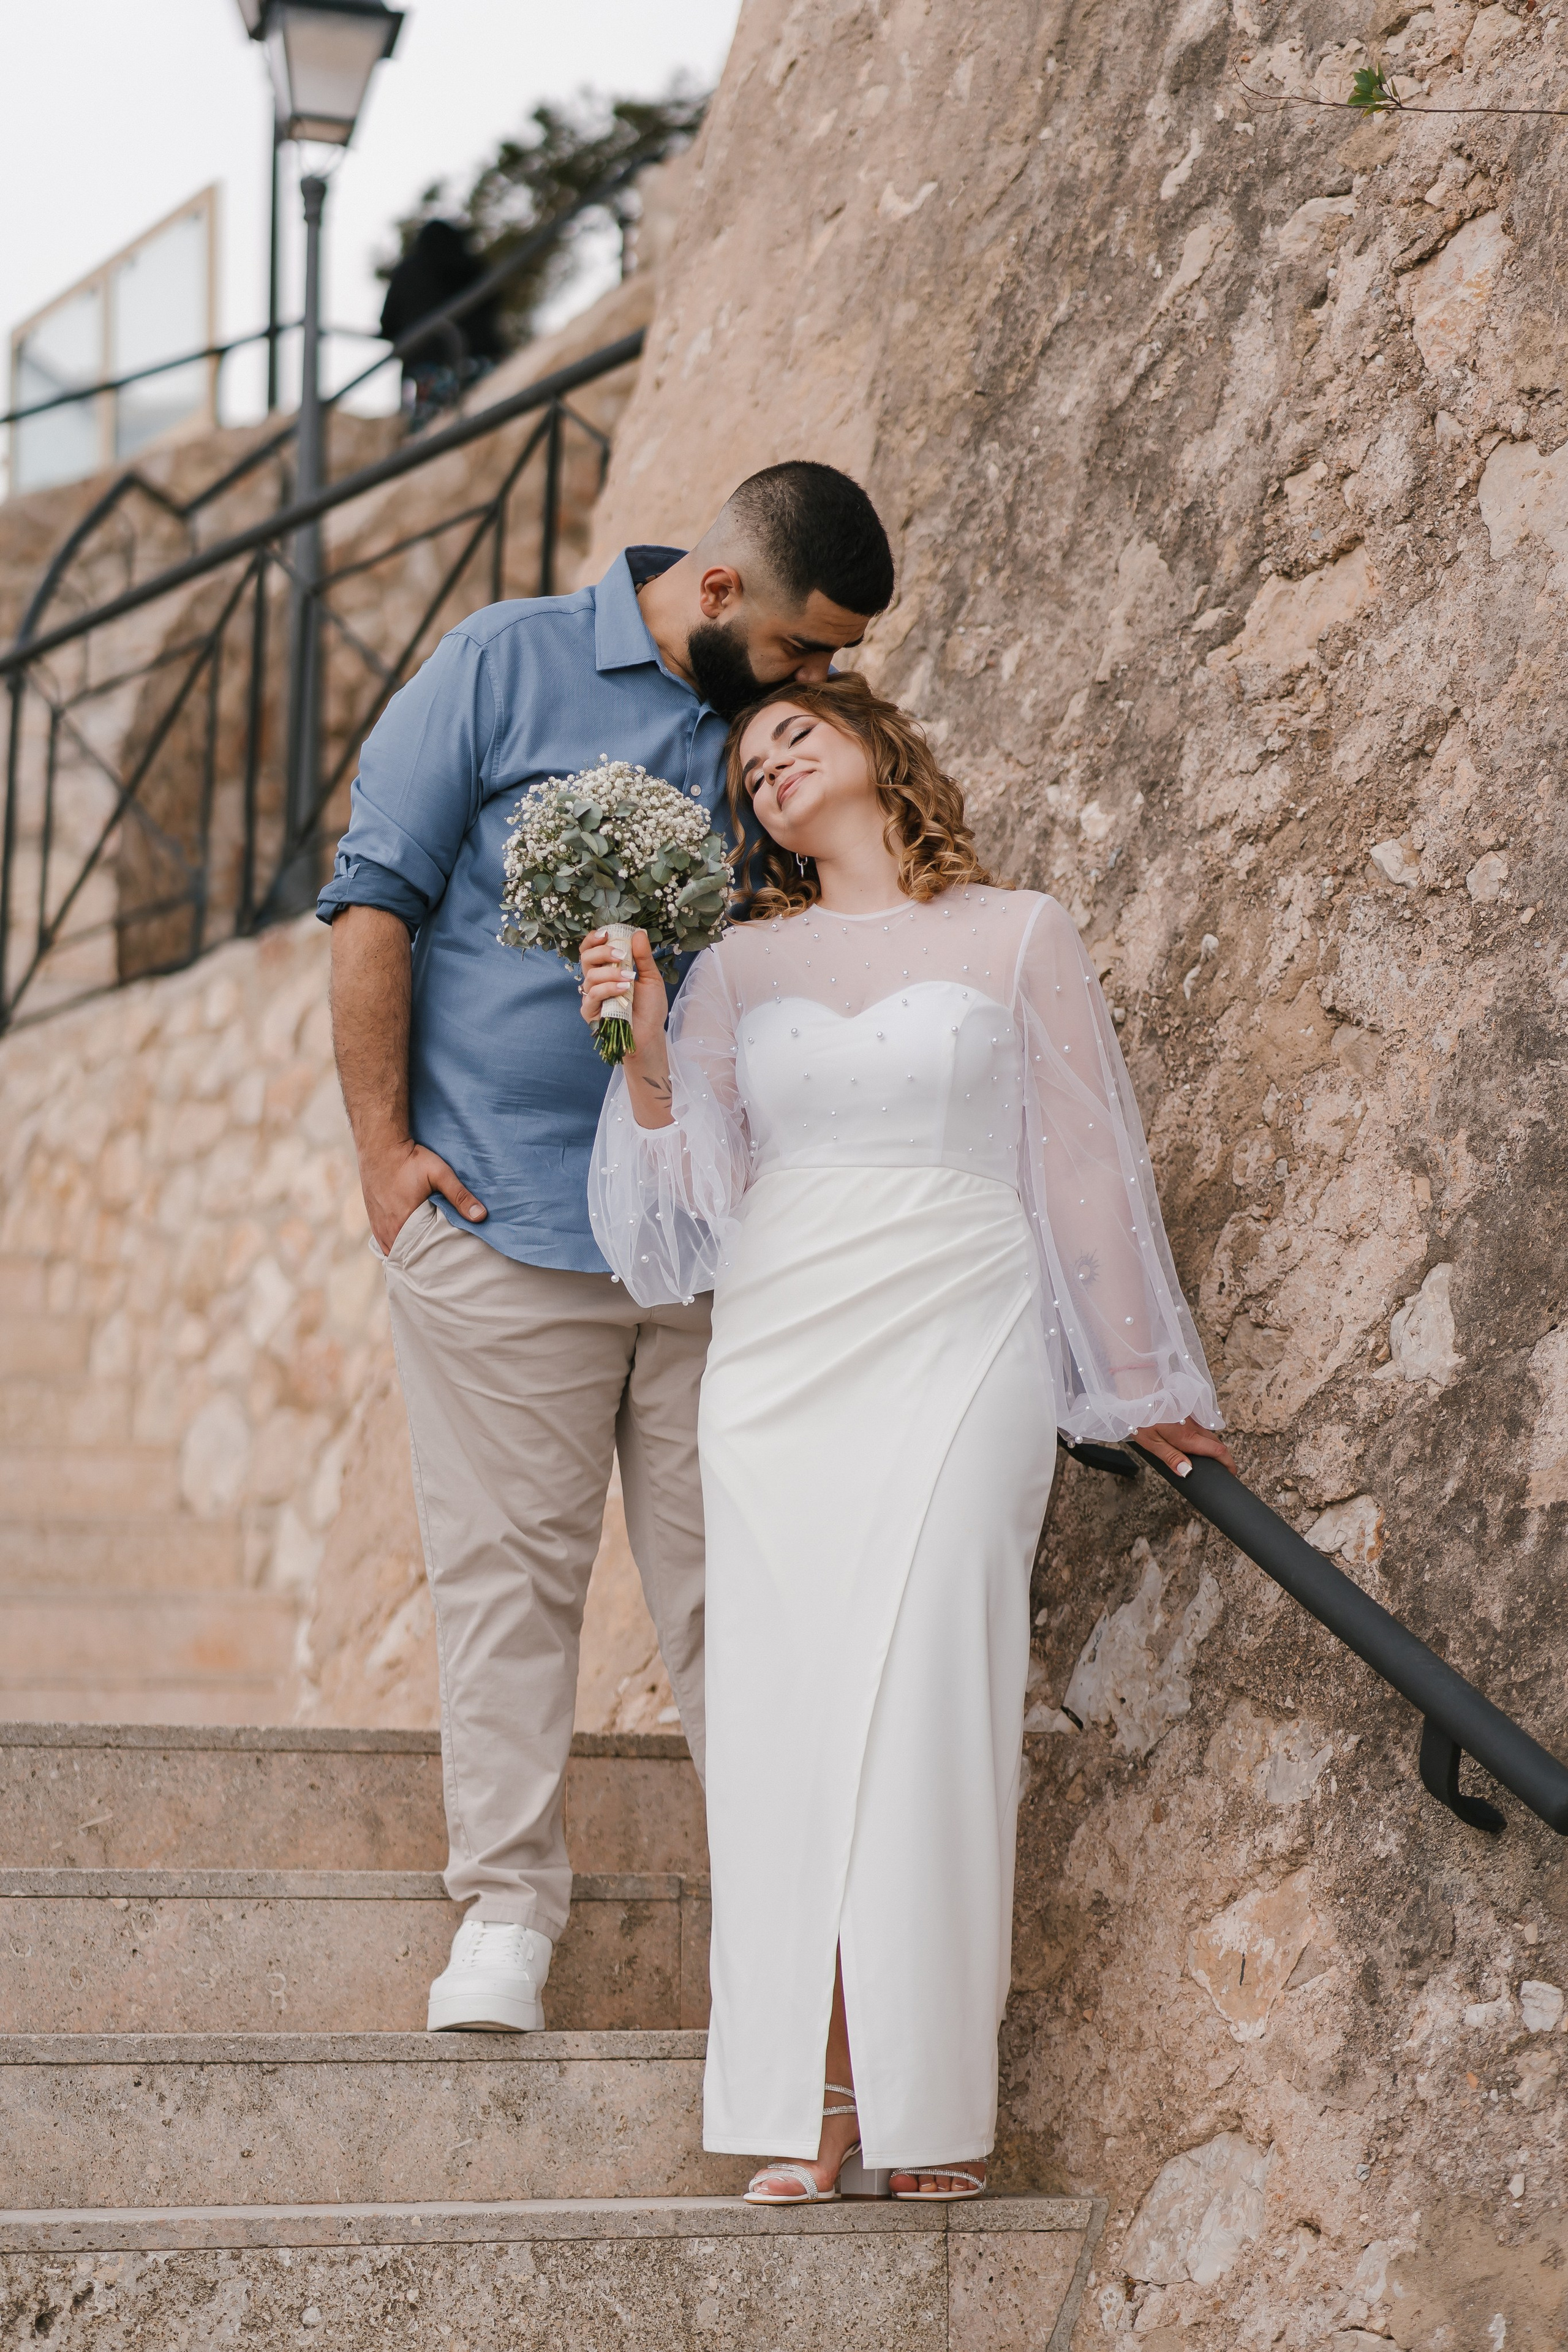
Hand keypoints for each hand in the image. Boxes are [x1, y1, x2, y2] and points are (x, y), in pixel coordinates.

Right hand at [359, 1135, 485, 1254]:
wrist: (381, 1145)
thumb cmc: (410, 1158)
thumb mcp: (440, 1174)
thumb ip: (460, 1195)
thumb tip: (481, 1216)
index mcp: (403, 1223)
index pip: (422, 1255)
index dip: (435, 1259)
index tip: (449, 1259)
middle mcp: (387, 1230)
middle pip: (408, 1256)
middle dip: (424, 1259)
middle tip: (441, 1260)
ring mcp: (377, 1226)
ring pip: (395, 1251)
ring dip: (409, 1253)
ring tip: (427, 1253)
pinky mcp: (373, 1220)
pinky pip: (384, 1244)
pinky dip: (397, 1246)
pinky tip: (410, 1243)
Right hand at [578, 928, 669, 1061]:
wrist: (650, 1033)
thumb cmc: (650, 1007)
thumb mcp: (651, 977)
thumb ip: (643, 957)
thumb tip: (638, 934)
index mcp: (608, 968)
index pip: (592, 949)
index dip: (594, 939)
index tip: (607, 933)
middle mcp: (597, 980)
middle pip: (586, 957)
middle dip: (603, 951)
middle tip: (621, 954)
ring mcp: (592, 995)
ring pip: (590, 975)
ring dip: (610, 973)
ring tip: (630, 978)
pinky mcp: (590, 1011)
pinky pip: (592, 994)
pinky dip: (608, 988)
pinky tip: (624, 990)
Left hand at [1132, 1419, 1237, 1478]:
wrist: (1138, 1387)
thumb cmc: (1142, 1415)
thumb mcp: (1151, 1441)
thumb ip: (1171, 1457)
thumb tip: (1188, 1472)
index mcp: (1187, 1436)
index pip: (1217, 1451)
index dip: (1228, 1463)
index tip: (1231, 1473)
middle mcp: (1194, 1426)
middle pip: (1216, 1443)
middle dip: (1223, 1457)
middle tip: (1223, 1469)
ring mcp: (1191, 1417)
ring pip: (1208, 1434)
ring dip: (1213, 1446)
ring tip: (1210, 1459)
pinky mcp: (1186, 1410)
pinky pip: (1200, 1426)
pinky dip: (1203, 1436)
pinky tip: (1194, 1442)